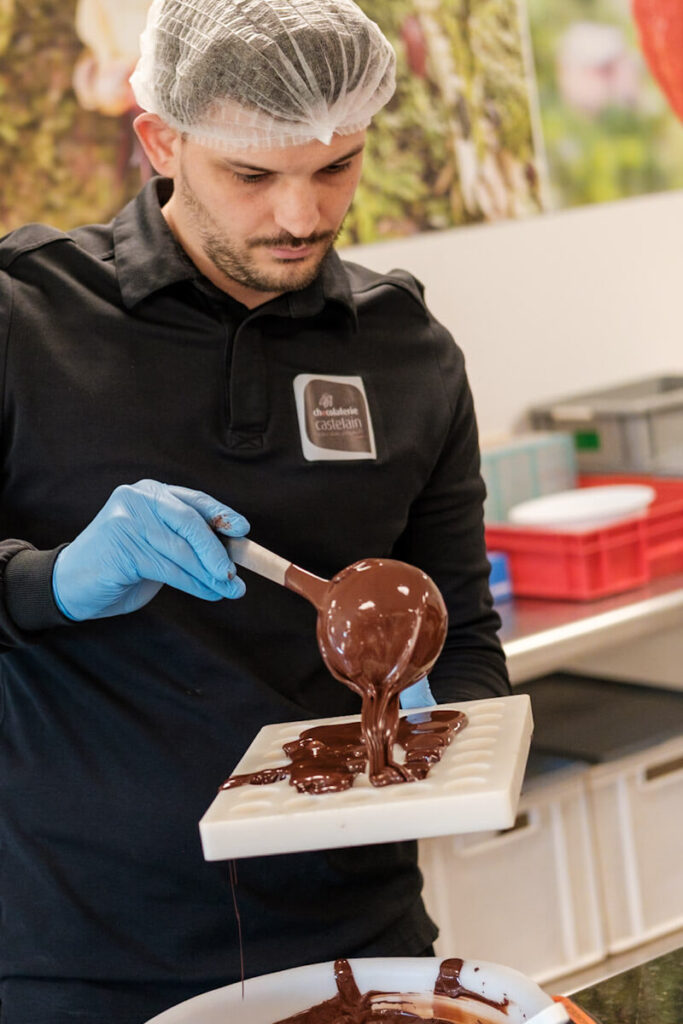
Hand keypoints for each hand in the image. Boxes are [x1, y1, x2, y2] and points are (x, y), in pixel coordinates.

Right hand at [52, 480, 249, 620]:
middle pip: (189, 522)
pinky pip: (167, 566)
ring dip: (209, 574)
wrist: (72, 585)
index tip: (243, 530)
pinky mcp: (121, 544)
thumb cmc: (122, 566)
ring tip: (228, 589)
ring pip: (180, 550)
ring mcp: (126, 519)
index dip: (221, 514)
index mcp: (150, 493)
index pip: (194, 501)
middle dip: (216, 550)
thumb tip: (233, 554)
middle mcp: (137, 498)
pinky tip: (208, 592)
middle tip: (234, 574)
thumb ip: (188, 543)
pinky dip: (193, 583)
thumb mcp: (159, 547)